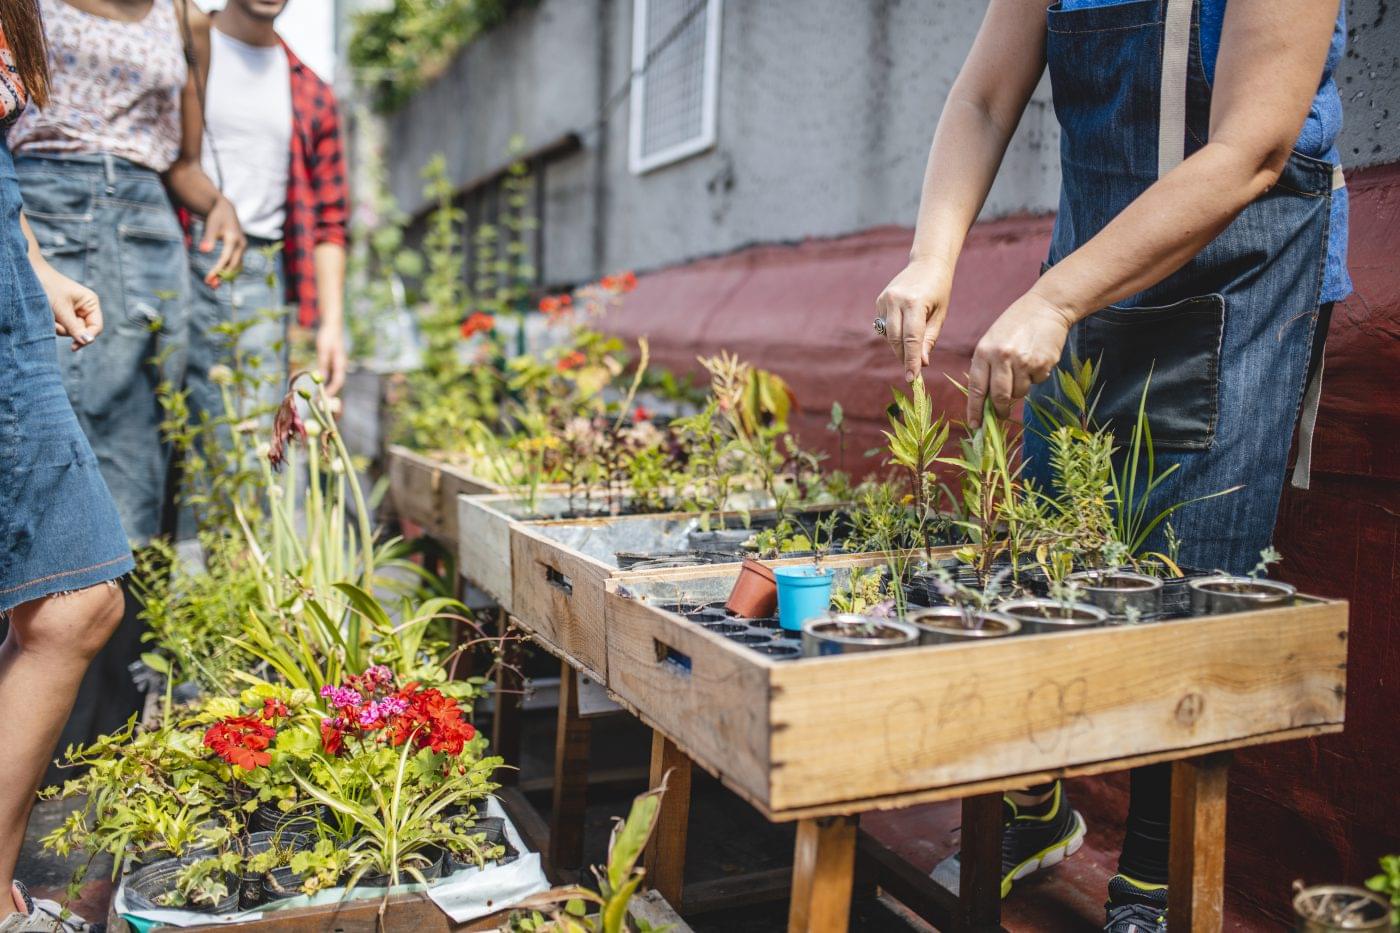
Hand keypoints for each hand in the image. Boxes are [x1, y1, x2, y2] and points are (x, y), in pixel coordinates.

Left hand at [35, 262, 102, 350]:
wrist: (28, 276)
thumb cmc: (48, 287)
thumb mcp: (61, 309)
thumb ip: (74, 327)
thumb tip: (89, 341)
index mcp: (90, 303)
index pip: (96, 327)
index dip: (87, 337)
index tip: (74, 346)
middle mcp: (84, 308)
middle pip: (82, 331)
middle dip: (68, 330)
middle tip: (55, 323)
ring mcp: (73, 312)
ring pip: (71, 331)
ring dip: (59, 327)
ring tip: (49, 316)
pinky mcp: (62, 315)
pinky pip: (62, 327)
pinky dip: (54, 325)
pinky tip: (47, 316)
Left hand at [198, 196, 245, 286]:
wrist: (226, 210)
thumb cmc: (216, 217)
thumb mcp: (211, 225)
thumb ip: (207, 238)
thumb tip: (203, 251)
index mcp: (234, 239)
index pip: (225, 259)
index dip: (217, 270)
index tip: (208, 279)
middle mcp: (241, 245)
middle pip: (233, 265)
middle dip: (222, 276)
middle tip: (210, 285)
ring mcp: (243, 247)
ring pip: (236, 265)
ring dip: (226, 275)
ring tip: (214, 283)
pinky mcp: (241, 249)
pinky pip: (237, 263)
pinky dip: (229, 270)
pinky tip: (219, 275)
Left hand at [316, 325, 347, 397]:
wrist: (332, 327)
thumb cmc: (328, 336)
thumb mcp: (324, 350)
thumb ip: (323, 364)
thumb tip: (321, 378)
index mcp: (341, 364)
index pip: (338, 381)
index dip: (331, 391)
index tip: (324, 399)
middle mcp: (341, 367)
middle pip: (338, 385)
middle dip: (332, 396)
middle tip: (323, 406)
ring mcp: (338, 366)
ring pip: (335, 383)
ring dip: (329, 393)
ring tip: (321, 402)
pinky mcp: (333, 365)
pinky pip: (331, 378)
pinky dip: (327, 386)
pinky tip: (320, 390)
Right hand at [876, 258, 952, 382]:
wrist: (927, 263)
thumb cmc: (939, 290)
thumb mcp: (940, 314)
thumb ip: (929, 339)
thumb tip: (922, 363)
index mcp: (914, 303)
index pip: (911, 339)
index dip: (912, 360)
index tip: (912, 378)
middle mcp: (896, 300)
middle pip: (896, 339)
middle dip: (904, 357)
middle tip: (913, 370)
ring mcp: (885, 299)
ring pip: (888, 335)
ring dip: (898, 347)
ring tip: (912, 350)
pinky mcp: (880, 300)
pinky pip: (884, 326)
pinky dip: (893, 334)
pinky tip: (904, 331)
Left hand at [967, 289, 1072, 426]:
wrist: (1047, 306)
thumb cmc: (1016, 324)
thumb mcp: (992, 340)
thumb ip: (987, 366)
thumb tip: (986, 400)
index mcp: (984, 351)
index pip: (977, 388)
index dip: (975, 410)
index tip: (975, 425)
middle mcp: (1002, 357)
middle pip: (999, 397)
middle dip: (999, 410)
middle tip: (1000, 415)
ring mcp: (1023, 361)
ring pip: (1019, 392)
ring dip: (1020, 388)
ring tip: (1023, 368)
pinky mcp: (1042, 363)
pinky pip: (1036, 382)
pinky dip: (1036, 376)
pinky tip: (1036, 358)